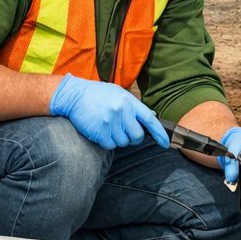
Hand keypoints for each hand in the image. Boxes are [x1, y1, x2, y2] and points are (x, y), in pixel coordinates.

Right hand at [50, 74, 169, 149]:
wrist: (74, 95)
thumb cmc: (98, 94)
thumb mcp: (119, 94)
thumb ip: (134, 106)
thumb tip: (150, 117)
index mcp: (129, 102)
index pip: (150, 120)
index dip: (160, 134)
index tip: (165, 143)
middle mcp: (122, 112)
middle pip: (137, 136)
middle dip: (134, 138)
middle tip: (125, 132)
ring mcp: (110, 123)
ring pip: (123, 142)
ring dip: (119, 139)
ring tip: (110, 127)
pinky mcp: (99, 132)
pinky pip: (110, 146)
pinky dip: (108, 142)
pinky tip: (102, 131)